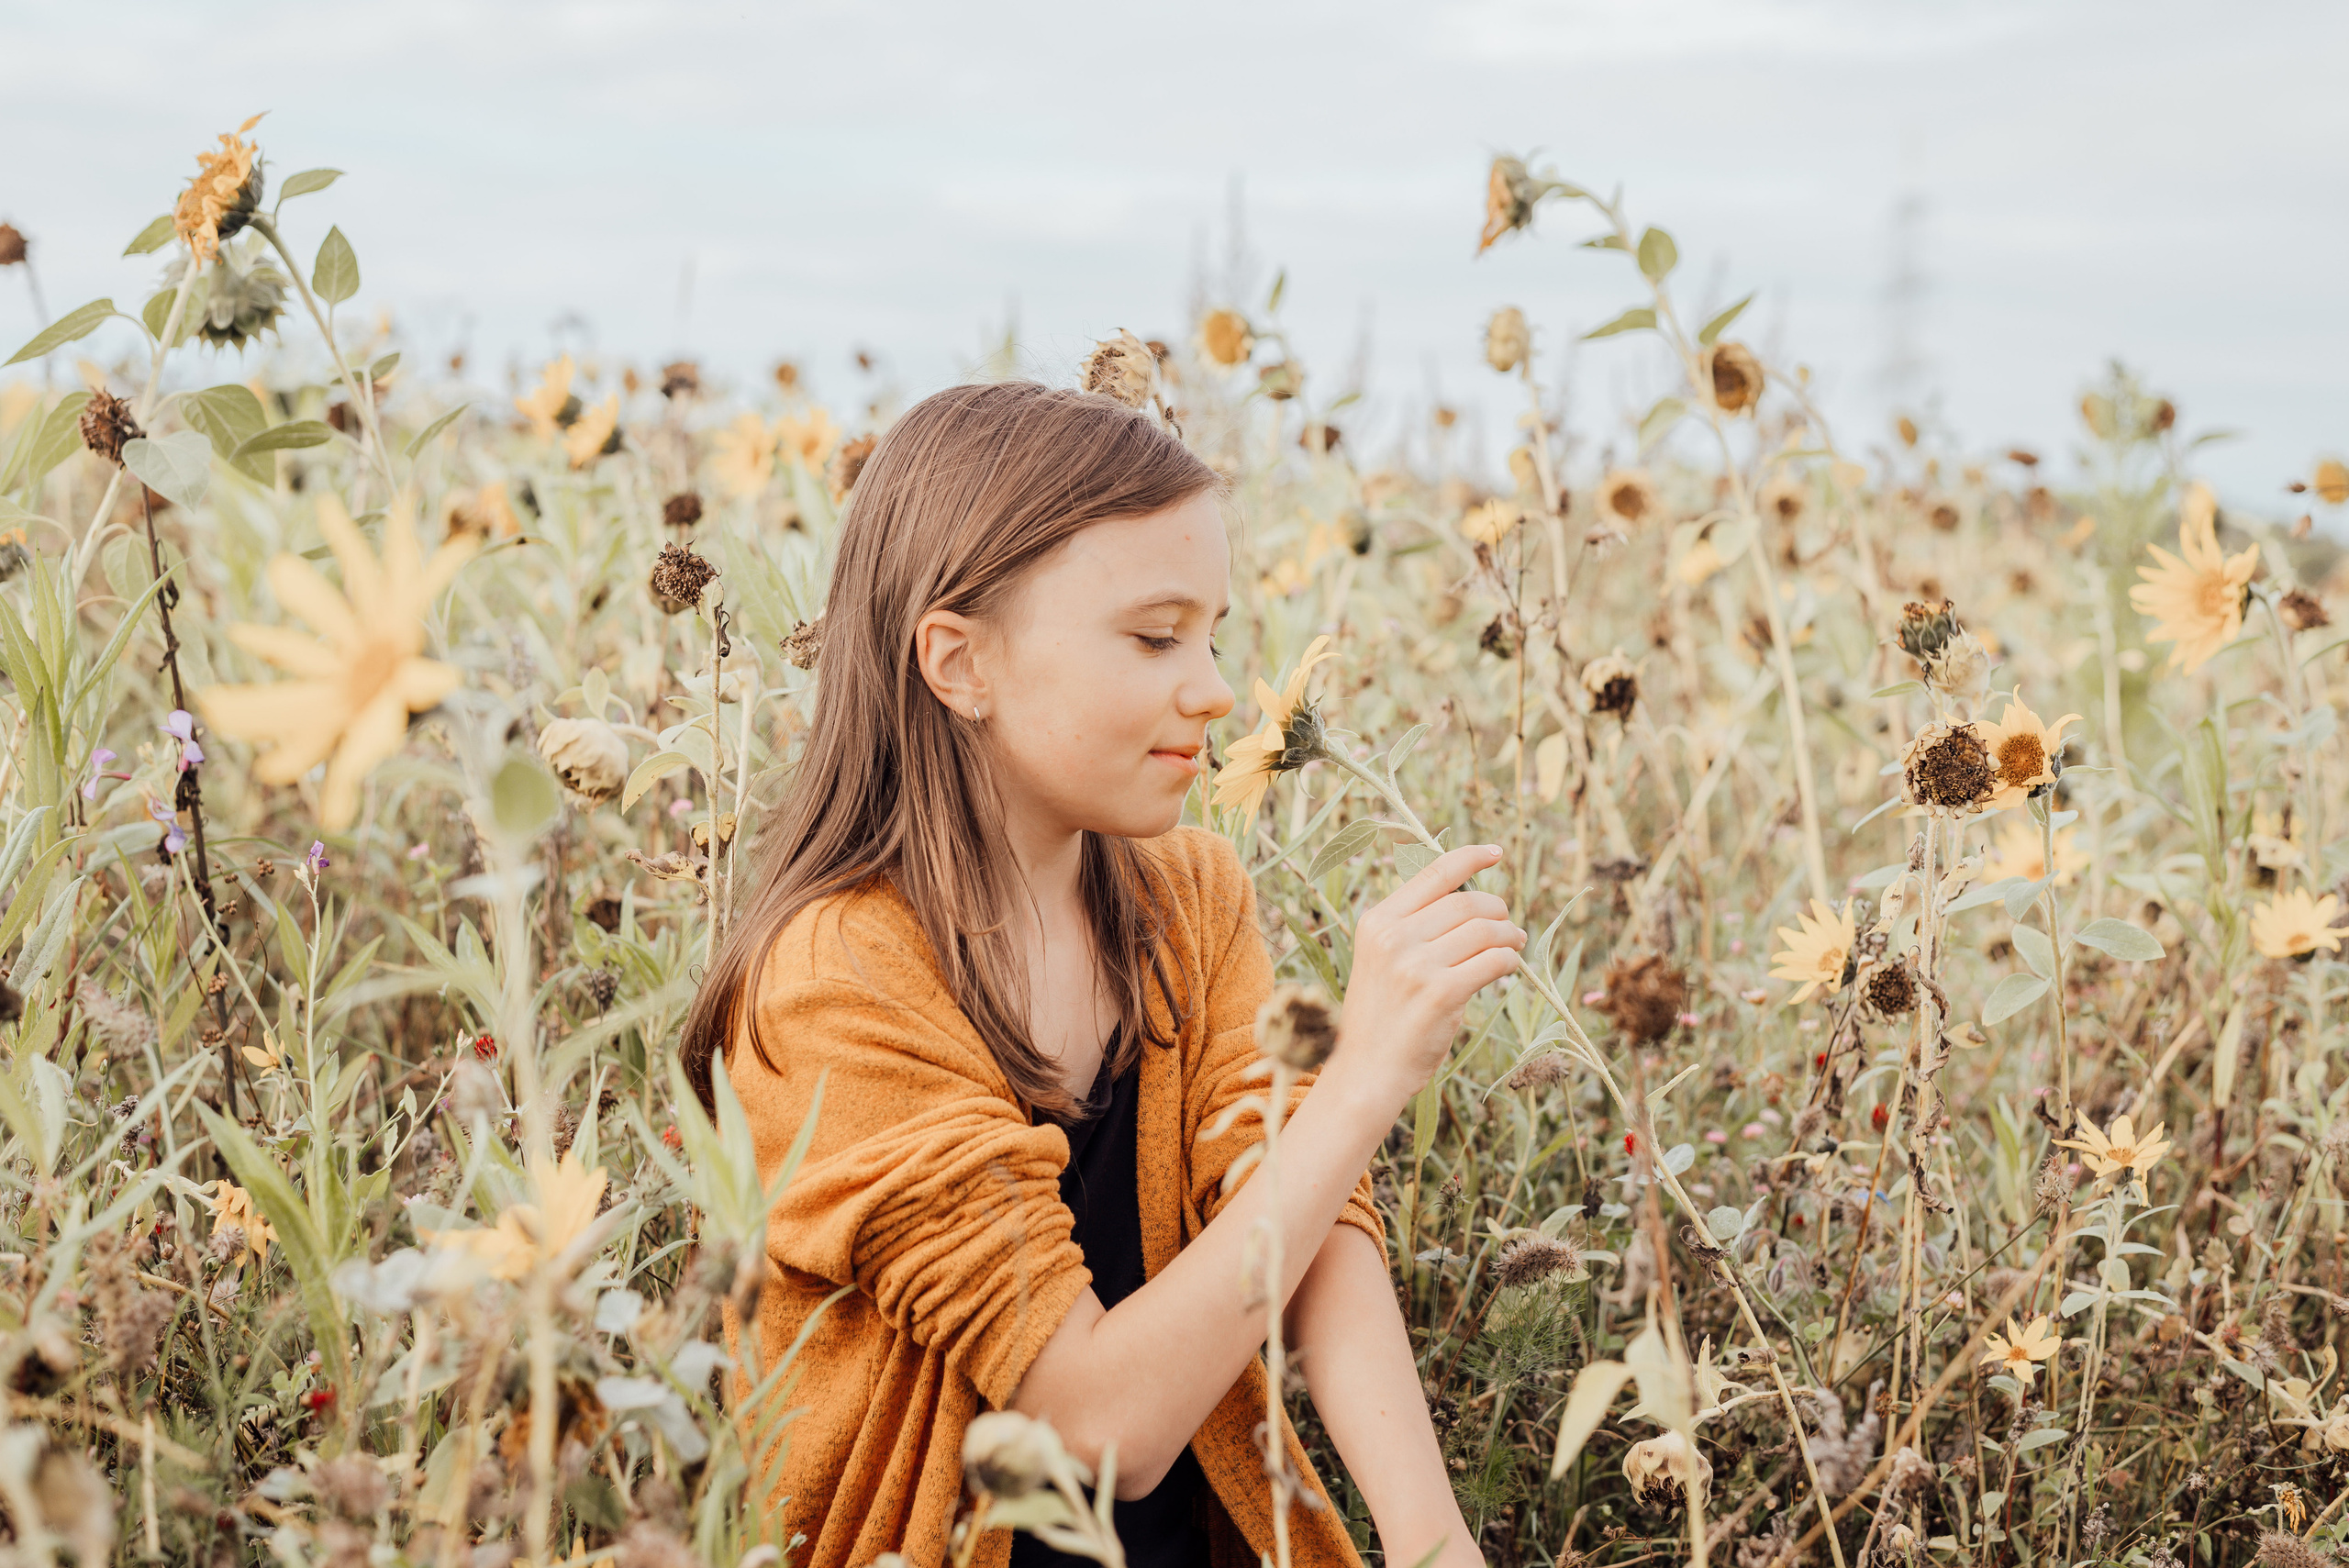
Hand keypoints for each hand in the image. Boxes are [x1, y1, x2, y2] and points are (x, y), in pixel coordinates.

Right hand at [1329, 843, 1523, 1109]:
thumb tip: (1471, 900)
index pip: (1433, 873)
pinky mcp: (1442, 993)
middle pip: (1467, 902)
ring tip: (1513, 946)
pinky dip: (1509, 961)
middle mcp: (1394, 937)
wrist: (1368, 1071)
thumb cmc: (1381, 1017)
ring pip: (1486, 930)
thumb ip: (1414, 928)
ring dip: (1509, 936)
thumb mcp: (1381, 959)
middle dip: (1497, 910)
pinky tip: (1508, 968)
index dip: (1470, 857)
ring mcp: (1417, 965)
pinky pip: (1494, 961)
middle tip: (1508, 926)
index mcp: (1377, 921)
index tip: (1496, 852)